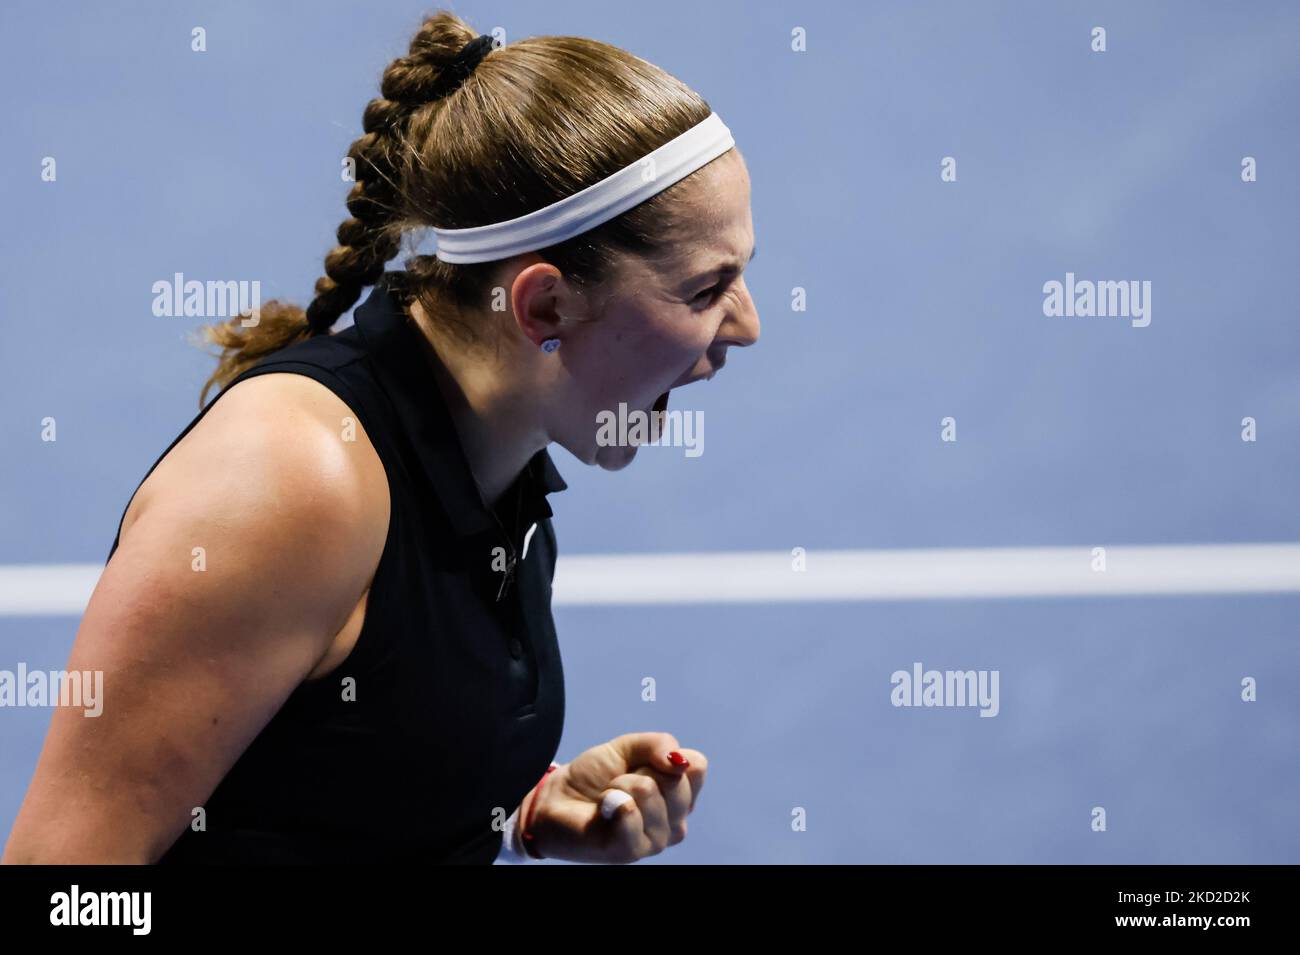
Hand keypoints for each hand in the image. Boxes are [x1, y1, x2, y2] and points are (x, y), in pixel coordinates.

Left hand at [520, 731, 706, 863]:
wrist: (556, 798)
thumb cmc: (594, 777)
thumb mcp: (628, 747)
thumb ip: (659, 743)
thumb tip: (678, 760)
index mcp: (681, 797)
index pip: (698, 766)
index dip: (665, 755)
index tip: (641, 764)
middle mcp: (676, 822)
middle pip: (676, 779)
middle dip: (640, 770)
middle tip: (619, 783)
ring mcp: (656, 840)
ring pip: (649, 791)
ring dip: (619, 785)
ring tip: (608, 798)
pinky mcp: (630, 851)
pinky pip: (630, 812)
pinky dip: (610, 801)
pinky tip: (603, 811)